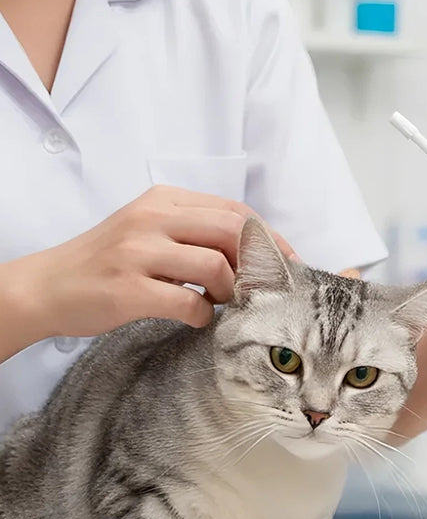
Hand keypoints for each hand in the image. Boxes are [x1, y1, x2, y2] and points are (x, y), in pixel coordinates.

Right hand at [3, 186, 294, 340]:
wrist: (47, 286)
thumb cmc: (108, 262)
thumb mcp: (149, 229)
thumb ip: (194, 231)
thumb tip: (252, 252)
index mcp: (163, 200)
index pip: (234, 210)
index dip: (269, 238)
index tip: (288, 262)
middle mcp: (152, 218)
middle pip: (232, 232)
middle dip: (257, 264)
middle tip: (263, 288)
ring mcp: (138, 252)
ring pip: (214, 266)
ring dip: (230, 292)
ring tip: (222, 303)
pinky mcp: (128, 289)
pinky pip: (188, 303)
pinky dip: (203, 315)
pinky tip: (196, 318)